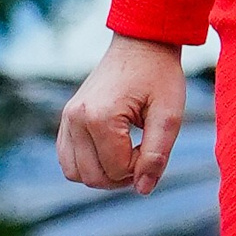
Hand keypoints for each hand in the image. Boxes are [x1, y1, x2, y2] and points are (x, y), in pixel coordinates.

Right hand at [58, 38, 187, 194]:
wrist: (141, 45)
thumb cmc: (159, 77)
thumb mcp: (169, 116)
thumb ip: (157, 155)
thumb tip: (142, 190)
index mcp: (100, 117)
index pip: (117, 170)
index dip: (141, 167)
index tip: (154, 144)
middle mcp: (76, 119)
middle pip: (93, 177)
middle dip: (122, 176)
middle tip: (143, 152)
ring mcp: (67, 118)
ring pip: (76, 173)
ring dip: (103, 173)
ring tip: (128, 153)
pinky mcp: (66, 118)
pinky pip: (67, 159)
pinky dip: (88, 164)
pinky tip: (112, 150)